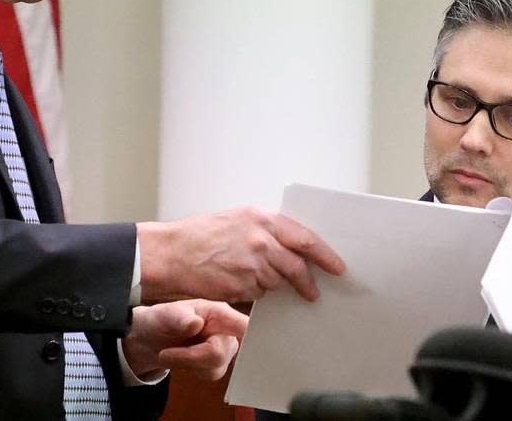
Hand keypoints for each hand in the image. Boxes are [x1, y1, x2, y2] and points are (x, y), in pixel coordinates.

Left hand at [122, 300, 247, 380]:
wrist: (151, 339)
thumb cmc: (161, 320)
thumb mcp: (163, 315)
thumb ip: (178, 318)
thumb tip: (195, 324)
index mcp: (219, 313)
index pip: (245, 326)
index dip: (253, 337)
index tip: (256, 346)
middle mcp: (227, 330)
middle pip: (221, 354)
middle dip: (191, 357)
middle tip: (167, 353)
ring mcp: (224, 348)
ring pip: (216, 368)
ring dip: (189, 365)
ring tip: (173, 353)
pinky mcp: (218, 363)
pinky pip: (211, 375)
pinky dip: (192, 371)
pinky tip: (183, 360)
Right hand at [137, 207, 344, 302]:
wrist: (173, 253)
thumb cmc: (202, 236)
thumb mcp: (238, 220)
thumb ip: (266, 230)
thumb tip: (292, 246)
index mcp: (262, 218)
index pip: (306, 238)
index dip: (326, 255)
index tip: (338, 266)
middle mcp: (261, 239)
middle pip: (298, 265)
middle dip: (309, 281)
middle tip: (314, 292)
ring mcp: (253, 264)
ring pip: (279, 281)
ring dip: (276, 285)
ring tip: (256, 278)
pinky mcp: (243, 285)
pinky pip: (261, 293)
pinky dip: (257, 291)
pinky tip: (241, 282)